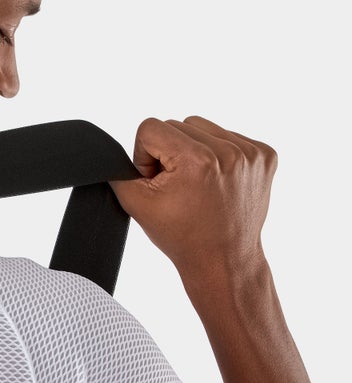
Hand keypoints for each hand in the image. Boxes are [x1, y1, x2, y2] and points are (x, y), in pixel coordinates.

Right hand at [108, 115, 277, 278]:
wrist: (222, 258)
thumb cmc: (182, 236)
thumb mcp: (135, 204)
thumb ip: (119, 171)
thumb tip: (118, 153)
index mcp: (196, 159)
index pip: (151, 127)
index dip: (144, 156)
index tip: (157, 181)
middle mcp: (228, 151)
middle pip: (178, 124)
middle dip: (169, 152)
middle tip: (177, 185)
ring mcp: (251, 152)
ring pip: (203, 128)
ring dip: (194, 149)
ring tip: (197, 182)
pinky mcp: (265, 155)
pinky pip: (228, 136)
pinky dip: (218, 155)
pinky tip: (217, 180)